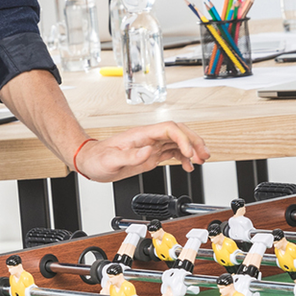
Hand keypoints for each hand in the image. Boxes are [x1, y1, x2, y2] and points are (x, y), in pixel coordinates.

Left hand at [75, 122, 210, 181]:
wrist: (90, 162)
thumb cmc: (97, 159)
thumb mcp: (111, 159)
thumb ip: (130, 156)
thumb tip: (149, 151)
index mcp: (141, 135)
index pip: (168, 129)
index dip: (182, 138)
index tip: (188, 152)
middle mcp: (148, 138)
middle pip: (178, 132)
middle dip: (194, 141)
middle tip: (204, 154)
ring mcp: (151, 145)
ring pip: (178, 142)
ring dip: (192, 149)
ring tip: (202, 160)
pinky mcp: (151, 154)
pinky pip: (172, 152)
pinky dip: (183, 158)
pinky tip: (188, 165)